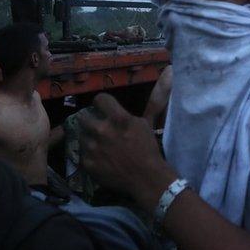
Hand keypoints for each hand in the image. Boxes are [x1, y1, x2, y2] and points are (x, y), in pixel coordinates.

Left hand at [79, 94, 177, 209]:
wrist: (147, 180)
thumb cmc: (148, 150)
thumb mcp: (148, 123)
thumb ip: (153, 99)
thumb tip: (168, 70)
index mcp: (118, 118)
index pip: (99, 99)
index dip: (103, 105)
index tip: (106, 110)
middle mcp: (102, 130)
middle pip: (84, 116)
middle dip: (92, 121)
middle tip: (101, 129)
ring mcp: (93, 147)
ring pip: (82, 135)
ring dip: (89, 138)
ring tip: (100, 145)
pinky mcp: (87, 163)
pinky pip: (82, 153)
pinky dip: (90, 155)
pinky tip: (100, 158)